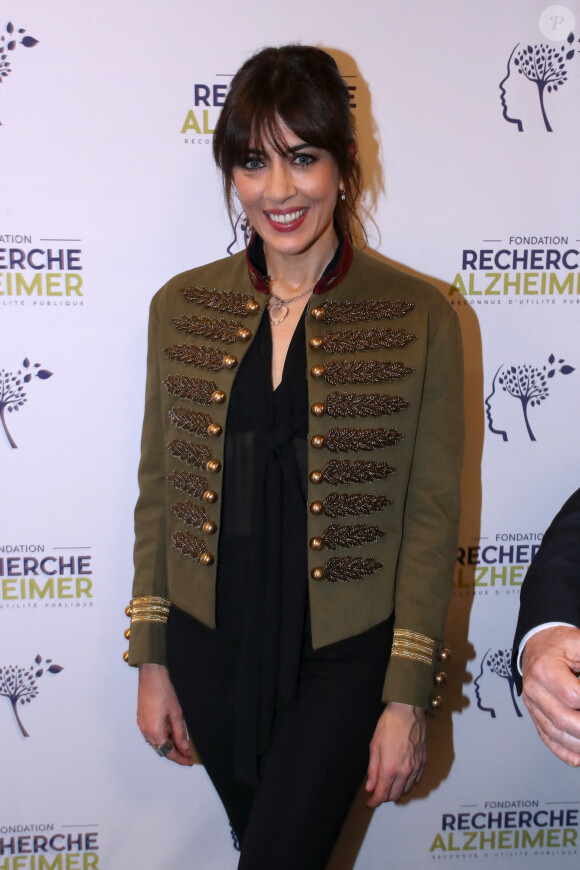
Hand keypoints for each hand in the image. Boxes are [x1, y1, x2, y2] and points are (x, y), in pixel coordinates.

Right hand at [137, 663, 193, 765]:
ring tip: (181, 745)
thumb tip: (184, 748)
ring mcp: (142, 726)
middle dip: (175, 753)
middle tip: (188, 755)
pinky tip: (170, 735)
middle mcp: (146, 732)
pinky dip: (162, 739)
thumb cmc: (163, 691)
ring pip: (156, 743)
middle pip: (161, 750)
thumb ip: (180, 733)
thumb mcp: (176, 713)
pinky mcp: (141, 720)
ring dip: (168, 746)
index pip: (168, 752)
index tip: (189, 761)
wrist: (150, 676)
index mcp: (155, 732)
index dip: (180, 758)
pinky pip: (152, 735)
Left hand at [365, 701, 425, 806]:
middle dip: (384, 796)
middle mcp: (405, 771)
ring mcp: (416, 767)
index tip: (371, 803)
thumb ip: (372, 769)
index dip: (375, 801)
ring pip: (406, 789)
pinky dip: (408, 783)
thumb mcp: (374, 746)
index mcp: (390, 768)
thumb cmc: (389, 725)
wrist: (408, 711)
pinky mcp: (423, 762)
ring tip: (389, 783)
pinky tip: (402, 776)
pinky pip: (416, 780)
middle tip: (377, 792)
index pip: (382, 794)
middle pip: (394, 795)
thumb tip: (370, 787)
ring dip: (396, 790)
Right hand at [521, 626, 579, 765]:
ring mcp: (532, 704)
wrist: (538, 645)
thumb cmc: (561, 645)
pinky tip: (579, 757)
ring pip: (555, 733)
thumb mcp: (579, 643)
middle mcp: (534, 689)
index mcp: (544, 668)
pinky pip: (547, 738)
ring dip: (578, 743)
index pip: (572, 695)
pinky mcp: (534, 714)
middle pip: (563, 719)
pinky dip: (565, 751)